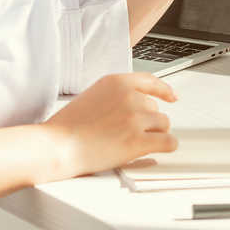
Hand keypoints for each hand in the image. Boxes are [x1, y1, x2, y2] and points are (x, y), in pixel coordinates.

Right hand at [43, 72, 177, 176]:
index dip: (164, 90)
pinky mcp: (138, 141)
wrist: (57, 145)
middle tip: (126, 134)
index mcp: (118, 82)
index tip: (172, 97)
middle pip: (156, 108)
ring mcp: (135, 118)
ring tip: (131, 142)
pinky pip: (167, 142)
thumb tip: (137, 102)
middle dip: (147, 121)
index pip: (150, 81)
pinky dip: (168, 146)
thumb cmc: (68, 126)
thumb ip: (117, 95)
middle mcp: (130, 96)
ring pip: (163, 124)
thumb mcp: (94, 95)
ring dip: (154, 134)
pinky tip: (163, 148)